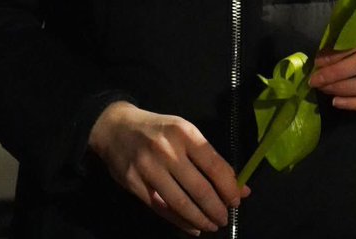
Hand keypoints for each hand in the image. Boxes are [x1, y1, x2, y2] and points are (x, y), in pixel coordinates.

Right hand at [88, 102, 248, 234]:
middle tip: (225, 218)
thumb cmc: (158, 130)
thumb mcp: (184, 133)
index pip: (214, 165)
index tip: (237, 200)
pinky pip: (162, 209)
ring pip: (181, 203)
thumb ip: (209, 158)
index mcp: (184, 133)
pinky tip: (192, 227)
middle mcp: (167, 150)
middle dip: (217, 209)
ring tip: (211, 225)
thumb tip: (239, 186)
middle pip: (199, 189)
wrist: (116, 128)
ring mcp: (149, 168)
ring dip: (201, 219)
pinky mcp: (134, 184)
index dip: (229, 187)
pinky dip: (180, 222)